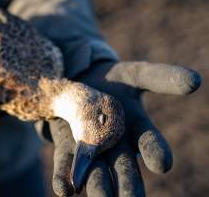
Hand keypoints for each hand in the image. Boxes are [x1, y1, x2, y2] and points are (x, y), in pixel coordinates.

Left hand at [47, 61, 200, 195]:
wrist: (84, 81)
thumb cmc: (115, 81)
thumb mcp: (137, 74)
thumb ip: (162, 78)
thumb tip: (196, 82)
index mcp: (136, 128)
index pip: (150, 142)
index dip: (156, 151)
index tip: (162, 163)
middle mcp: (116, 143)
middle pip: (124, 168)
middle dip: (128, 184)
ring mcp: (91, 147)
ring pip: (97, 172)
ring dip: (98, 187)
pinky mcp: (67, 145)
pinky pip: (65, 162)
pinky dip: (64, 176)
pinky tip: (65, 190)